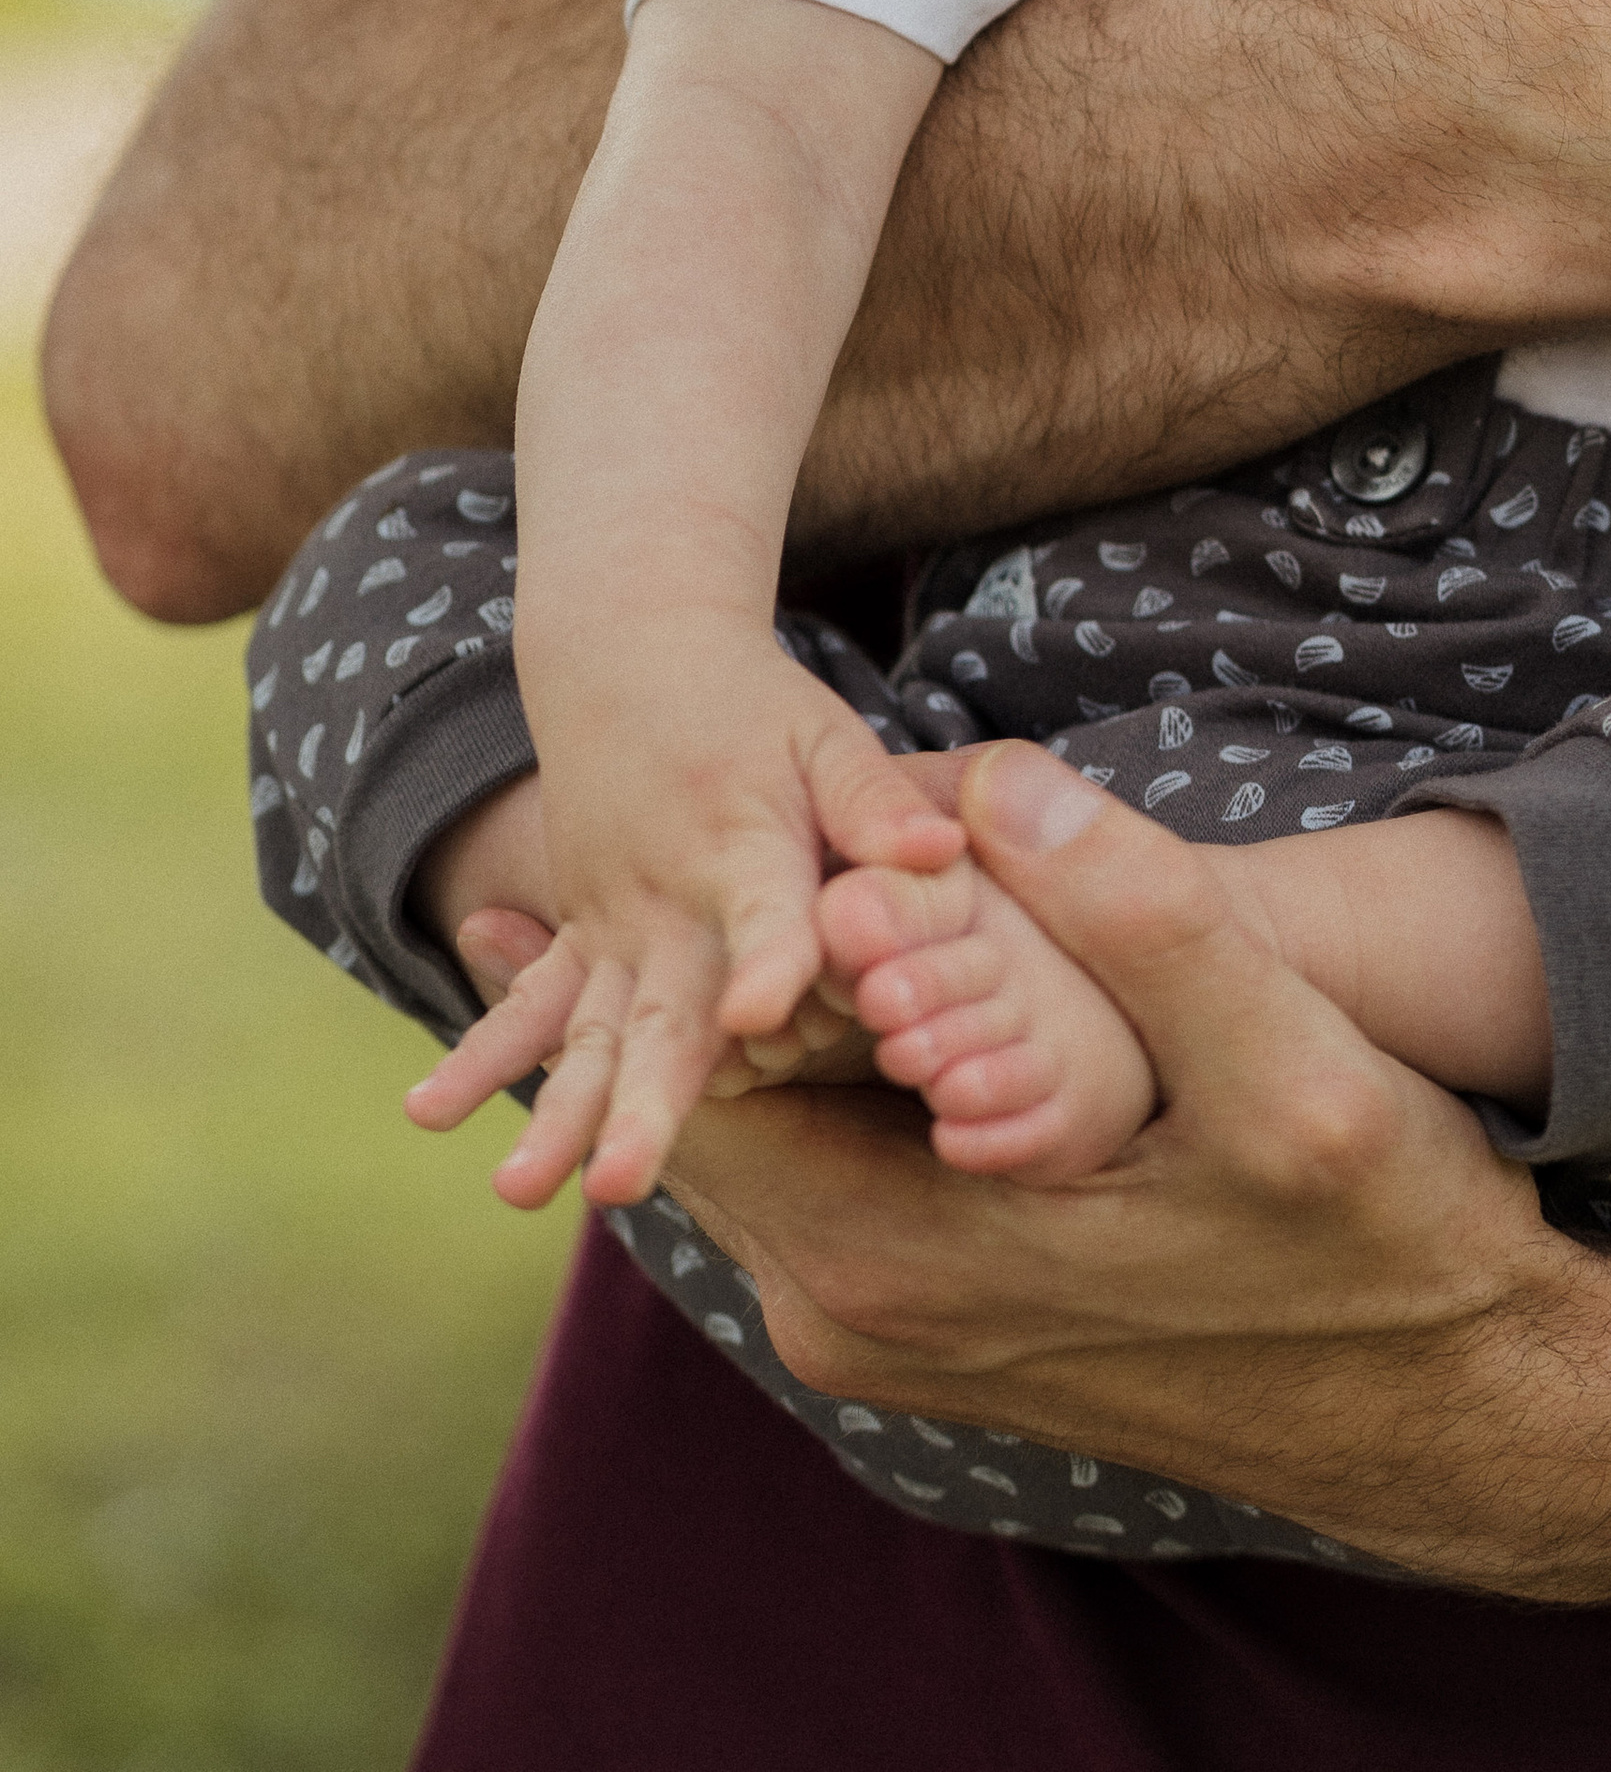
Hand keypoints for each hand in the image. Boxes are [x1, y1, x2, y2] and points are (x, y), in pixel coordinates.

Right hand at [486, 632, 965, 1207]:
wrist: (629, 658)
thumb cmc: (754, 708)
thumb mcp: (824, 732)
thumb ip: (876, 802)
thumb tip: (943, 852)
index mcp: (743, 844)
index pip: (764, 912)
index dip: (769, 959)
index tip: (759, 1014)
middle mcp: (669, 898)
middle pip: (665, 1013)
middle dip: (647, 1103)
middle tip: (622, 1185)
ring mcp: (611, 924)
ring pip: (588, 1035)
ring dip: (556, 1115)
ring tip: (524, 1192)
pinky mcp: (578, 934)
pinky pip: (528, 1008)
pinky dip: (480, 1061)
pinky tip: (427, 1117)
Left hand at [666, 746, 1566, 1485]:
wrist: (1447, 1407)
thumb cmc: (1382, 1245)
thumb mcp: (1289, 1067)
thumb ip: (1144, 921)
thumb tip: (1003, 780)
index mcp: (893, 1260)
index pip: (706, 1065)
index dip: (740, 927)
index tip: (818, 831)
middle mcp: (849, 1314)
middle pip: (720, 1090)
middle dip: (756, 956)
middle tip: (825, 839)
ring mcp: (883, 1325)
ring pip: (771, 1121)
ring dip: (803, 1004)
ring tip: (872, 886)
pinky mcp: (930, 1315)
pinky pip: (828, 1160)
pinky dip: (846, 1061)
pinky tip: (921, 974)